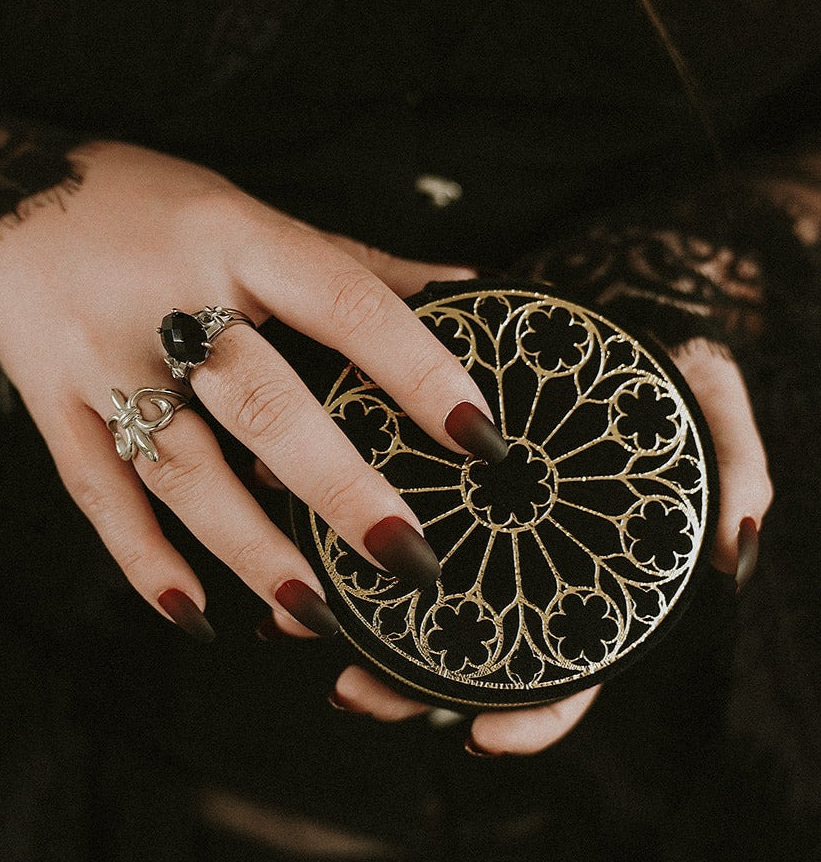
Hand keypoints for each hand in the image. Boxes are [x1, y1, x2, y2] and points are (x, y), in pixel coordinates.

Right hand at [0, 141, 503, 640]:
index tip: (479, 434)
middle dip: (338, 485)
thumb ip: (353, 260)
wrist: (6, 198)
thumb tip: (467, 288)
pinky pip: (98, 494)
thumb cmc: (152, 207)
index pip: (343, 301)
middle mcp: (169, 301)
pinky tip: (197, 613)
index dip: (416, 367)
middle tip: (408, 555)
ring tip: (314, 612)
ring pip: (180, 468)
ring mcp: (101, 359)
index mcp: (237, 240)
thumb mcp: (250, 211)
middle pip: (260, 401)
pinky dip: (144, 560)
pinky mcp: (53, 406)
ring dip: (247, 548)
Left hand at [312, 336, 771, 754]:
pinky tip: (292, 527)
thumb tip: (731, 547)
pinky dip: (334, 521)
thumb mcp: (710, 397)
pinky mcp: (421, 459)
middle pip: (463, 639)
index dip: (535, 711)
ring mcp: (471, 509)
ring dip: (350, 611)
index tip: (480, 734)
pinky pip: (373, 503)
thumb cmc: (656, 354)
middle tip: (350, 688)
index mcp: (586, 559)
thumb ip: (736, 465)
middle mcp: (521, 545)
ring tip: (293, 620)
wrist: (601, 295)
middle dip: (404, 677)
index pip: (569, 659)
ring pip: (404, 582)